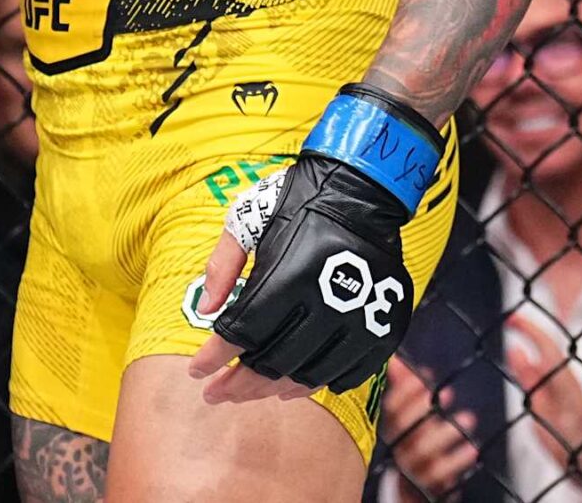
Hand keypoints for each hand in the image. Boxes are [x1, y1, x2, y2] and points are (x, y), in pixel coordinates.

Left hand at [187, 86, 442, 396]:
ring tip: (249, 393)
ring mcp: (361, 319)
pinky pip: (348, 375)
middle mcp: (327, 302)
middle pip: (273, 363)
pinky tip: (293, 386)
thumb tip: (205, 313)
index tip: (196, 373)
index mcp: (289, 275)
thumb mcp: (247, 220)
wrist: (361, 188)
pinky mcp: (385, 328)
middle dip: (238, 384)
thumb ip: (222, 267)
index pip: (242, 333)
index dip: (215, 358)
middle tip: (217, 394)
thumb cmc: (295, 201)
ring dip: (273, 390)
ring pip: (309, 376)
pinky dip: (316, 385)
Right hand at [384, 356, 479, 499]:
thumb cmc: (415, 446)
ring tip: (467, 419)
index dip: (404, 391)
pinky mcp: (428, 487)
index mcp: (392, 429)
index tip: (424, 376)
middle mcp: (398, 448)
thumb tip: (394, 359)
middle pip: (401, 429)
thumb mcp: (408, 417)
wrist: (416, 490)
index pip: (389, 409)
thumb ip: (402, 388)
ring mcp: (412, 469)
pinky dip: (457, 461)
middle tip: (442, 394)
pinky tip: (472, 449)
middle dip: (420, 408)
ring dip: (445, 433)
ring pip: (422, 451)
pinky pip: (441, 476)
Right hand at [505, 312, 581, 493]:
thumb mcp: (542, 419)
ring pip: (552, 356)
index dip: (529, 328)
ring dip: (533, 341)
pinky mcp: (570, 394)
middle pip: (551, 346)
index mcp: (567, 385)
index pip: (548, 346)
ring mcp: (573, 386)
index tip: (510, 318)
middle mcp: (573, 381)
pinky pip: (552, 367)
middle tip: (509, 320)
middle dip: (530, 329)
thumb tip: (516, 349)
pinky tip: (525, 359)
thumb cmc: (571, 449)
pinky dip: (536, 357)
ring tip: (513, 331)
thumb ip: (530, 383)